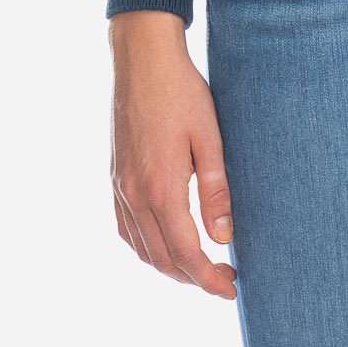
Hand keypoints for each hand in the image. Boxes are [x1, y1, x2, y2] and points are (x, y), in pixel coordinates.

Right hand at [108, 10, 237, 298]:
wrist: (142, 59)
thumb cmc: (182, 91)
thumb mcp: (209, 137)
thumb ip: (216, 191)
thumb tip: (223, 238)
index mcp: (162, 188)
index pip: (187, 254)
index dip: (209, 279)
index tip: (233, 287)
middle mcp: (135, 195)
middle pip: (162, 259)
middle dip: (193, 279)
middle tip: (223, 280)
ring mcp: (120, 187)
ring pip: (141, 249)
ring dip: (169, 267)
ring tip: (200, 266)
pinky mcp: (114, 177)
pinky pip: (125, 229)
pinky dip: (145, 248)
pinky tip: (164, 243)